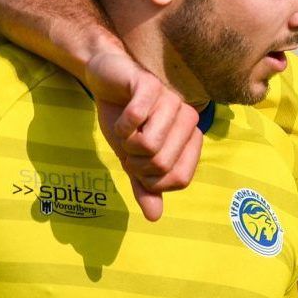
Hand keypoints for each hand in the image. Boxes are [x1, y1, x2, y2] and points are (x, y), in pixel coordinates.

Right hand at [85, 50, 201, 222]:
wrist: (107, 80)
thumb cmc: (125, 118)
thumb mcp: (132, 158)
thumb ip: (144, 185)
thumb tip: (154, 217)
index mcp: (190, 137)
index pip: (179, 179)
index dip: (154, 180)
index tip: (139, 165)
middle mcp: (187, 118)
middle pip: (162, 164)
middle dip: (136, 161)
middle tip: (129, 145)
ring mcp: (171, 99)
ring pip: (149, 143)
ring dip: (127, 142)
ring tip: (126, 131)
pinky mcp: (150, 84)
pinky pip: (136, 118)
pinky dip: (121, 124)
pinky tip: (121, 116)